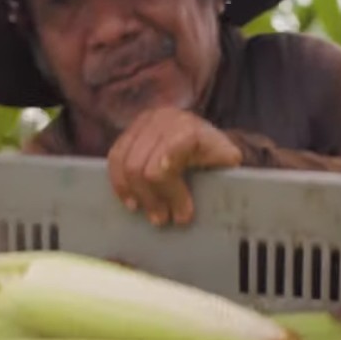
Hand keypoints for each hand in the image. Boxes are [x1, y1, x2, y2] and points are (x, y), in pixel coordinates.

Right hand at [107, 107, 241, 226]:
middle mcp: (163, 120)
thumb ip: (221, 170)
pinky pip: (114, 157)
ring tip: (144, 211)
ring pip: (123, 163)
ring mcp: (143, 122)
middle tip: (161, 219)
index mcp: (188, 129)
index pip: (163, 168)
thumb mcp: (226, 160)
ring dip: (131, 193)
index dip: (170, 195)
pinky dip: (119, 182)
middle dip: (150, 199)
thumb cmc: (217, 153)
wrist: (206, 134)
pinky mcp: (130, 128)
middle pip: (139, 168)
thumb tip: (219, 186)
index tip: (181, 216)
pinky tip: (130, 199)